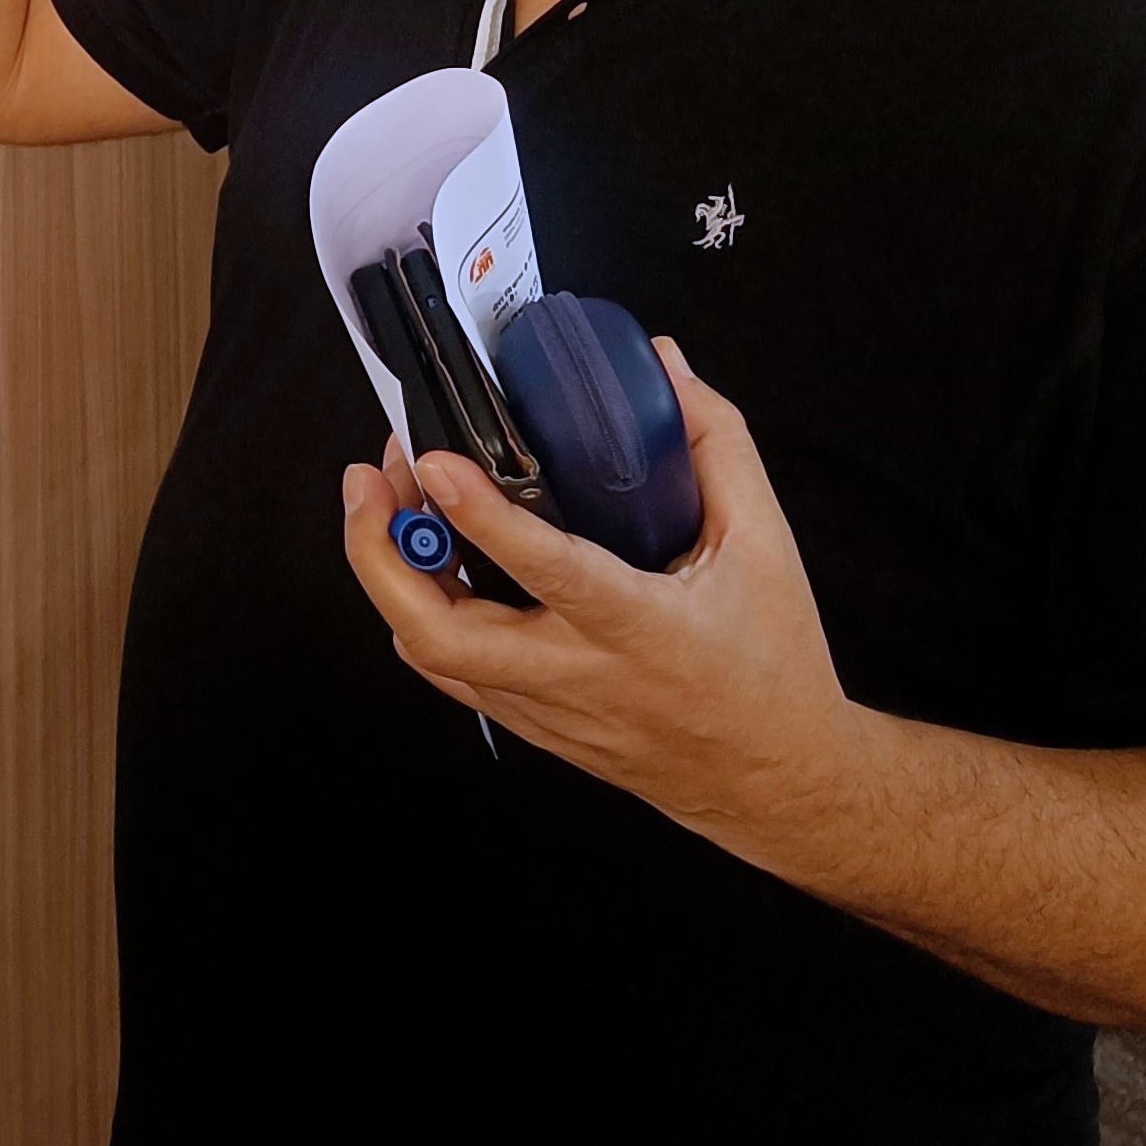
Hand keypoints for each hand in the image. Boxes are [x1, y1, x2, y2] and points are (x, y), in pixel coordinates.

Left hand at [340, 344, 861, 861]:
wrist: (778, 782)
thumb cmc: (773, 662)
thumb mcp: (764, 543)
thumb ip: (714, 443)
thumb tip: (663, 364)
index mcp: (641, 627)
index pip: (547, 570)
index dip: (481, 514)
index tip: (436, 460)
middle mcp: (580, 675)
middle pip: (440, 635)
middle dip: (379, 555)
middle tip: (367, 478)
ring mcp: (547, 708)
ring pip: (431, 654)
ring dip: (391, 574)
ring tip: (388, 500)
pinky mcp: (534, 725)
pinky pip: (451, 673)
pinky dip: (419, 614)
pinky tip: (424, 560)